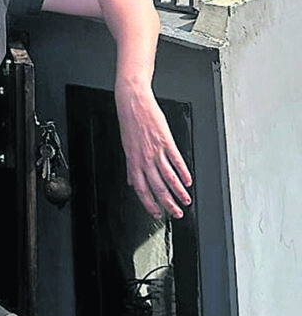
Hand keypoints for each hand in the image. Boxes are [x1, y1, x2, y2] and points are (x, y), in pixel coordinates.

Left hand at [115, 84, 192, 219]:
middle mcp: (144, 158)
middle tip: (176, 213)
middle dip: (168, 204)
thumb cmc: (129, 122)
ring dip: (178, 192)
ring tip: (185, 200)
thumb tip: (131, 182)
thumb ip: (131, 167)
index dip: (149, 204)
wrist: (132, 101)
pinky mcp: (165, 141)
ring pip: (168, 177)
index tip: (156, 214)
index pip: (141, 189)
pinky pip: (176, 161)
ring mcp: (155, 150)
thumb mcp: (126, 146)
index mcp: (133, 161)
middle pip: (157, 187)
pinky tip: (188, 181)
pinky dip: (183, 172)